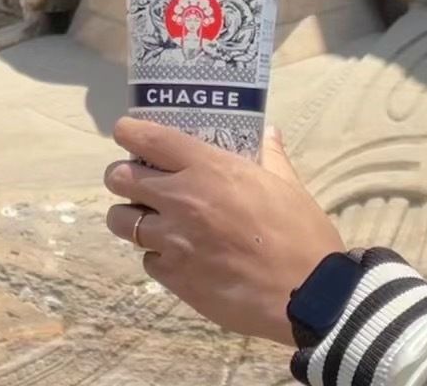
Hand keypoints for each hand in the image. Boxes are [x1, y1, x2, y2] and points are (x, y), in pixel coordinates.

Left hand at [104, 118, 343, 344]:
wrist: (307, 294)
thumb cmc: (301, 233)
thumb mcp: (287, 185)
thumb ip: (270, 156)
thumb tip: (268, 133)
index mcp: (209, 167)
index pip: (148, 138)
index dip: (128, 131)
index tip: (126, 132)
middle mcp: (181, 199)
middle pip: (119, 177)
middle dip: (121, 176)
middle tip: (137, 181)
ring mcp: (173, 241)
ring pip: (121, 221)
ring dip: (130, 216)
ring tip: (149, 220)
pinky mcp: (174, 277)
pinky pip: (147, 259)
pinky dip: (156, 255)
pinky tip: (176, 256)